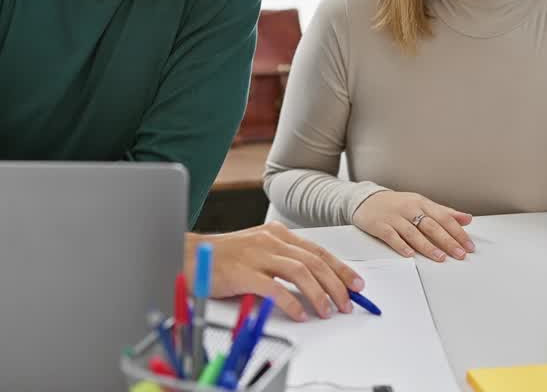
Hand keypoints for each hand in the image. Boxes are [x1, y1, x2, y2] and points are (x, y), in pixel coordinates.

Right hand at [186, 222, 364, 321]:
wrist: (190, 255)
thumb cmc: (225, 256)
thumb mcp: (259, 249)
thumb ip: (284, 259)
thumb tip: (315, 279)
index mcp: (277, 234)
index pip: (318, 251)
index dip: (341, 268)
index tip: (356, 284)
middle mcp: (270, 240)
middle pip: (314, 262)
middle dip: (336, 284)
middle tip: (347, 302)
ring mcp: (257, 255)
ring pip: (299, 272)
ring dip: (319, 293)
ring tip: (328, 310)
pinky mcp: (243, 272)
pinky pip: (274, 288)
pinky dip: (291, 302)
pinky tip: (300, 313)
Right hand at [351, 190, 473, 261]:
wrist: (367, 199)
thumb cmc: (397, 204)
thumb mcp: (422, 203)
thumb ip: (445, 212)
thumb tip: (467, 219)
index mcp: (422, 203)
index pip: (444, 218)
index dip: (458, 232)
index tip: (468, 246)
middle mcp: (409, 209)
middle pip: (431, 226)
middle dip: (447, 241)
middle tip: (459, 254)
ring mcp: (394, 217)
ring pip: (413, 232)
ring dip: (428, 246)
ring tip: (440, 257)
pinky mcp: (380, 225)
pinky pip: (392, 236)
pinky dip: (401, 245)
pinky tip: (410, 254)